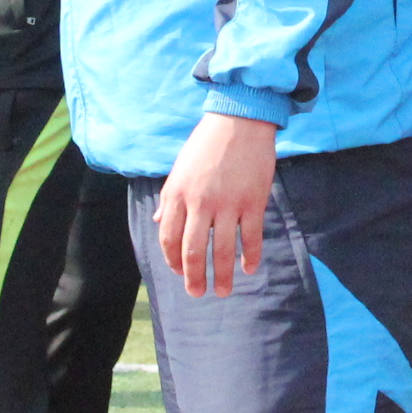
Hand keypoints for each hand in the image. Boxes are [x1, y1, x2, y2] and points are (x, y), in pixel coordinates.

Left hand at [157, 112, 276, 295]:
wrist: (239, 119)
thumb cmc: (206, 143)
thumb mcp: (179, 169)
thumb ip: (169, 198)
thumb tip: (158, 221)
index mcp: (177, 194)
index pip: (169, 237)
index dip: (172, 260)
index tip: (179, 272)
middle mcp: (199, 202)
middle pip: (194, 251)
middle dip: (194, 278)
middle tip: (197, 293)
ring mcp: (228, 203)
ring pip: (223, 250)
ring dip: (223, 276)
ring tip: (224, 291)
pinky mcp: (253, 201)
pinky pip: (251, 237)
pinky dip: (250, 256)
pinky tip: (249, 268)